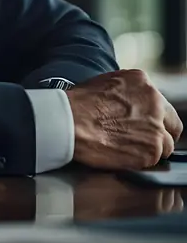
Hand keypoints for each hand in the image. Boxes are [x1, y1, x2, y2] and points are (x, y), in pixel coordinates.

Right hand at [66, 69, 183, 169]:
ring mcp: (156, 126)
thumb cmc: (79, 104)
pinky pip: (156, 159)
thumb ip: (126, 92)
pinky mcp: (152, 149)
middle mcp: (154, 101)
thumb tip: (130, 104)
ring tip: (129, 149)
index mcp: (142, 82)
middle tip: (145, 140)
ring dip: (151, 148)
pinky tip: (126, 155)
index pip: (160, 103)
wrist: (71, 121)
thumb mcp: (105, 83)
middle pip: (172, 124)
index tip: (145, 123)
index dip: (153, 117)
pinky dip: (143, 160)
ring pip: (166, 144)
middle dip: (161, 133)